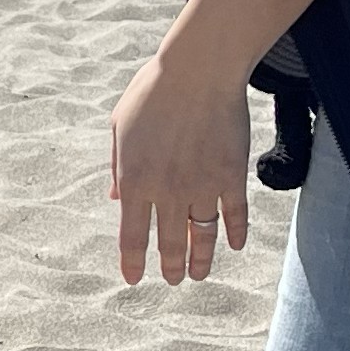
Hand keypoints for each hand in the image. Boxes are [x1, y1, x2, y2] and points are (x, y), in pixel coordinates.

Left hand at [110, 46, 250, 285]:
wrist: (199, 71)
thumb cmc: (153, 92)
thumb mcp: (120, 125)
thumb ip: (117, 165)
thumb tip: (113, 196)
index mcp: (135, 180)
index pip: (131, 236)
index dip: (132, 262)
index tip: (133, 278)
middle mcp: (168, 191)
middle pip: (168, 244)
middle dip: (170, 268)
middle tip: (173, 280)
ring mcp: (202, 186)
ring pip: (202, 236)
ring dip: (201, 259)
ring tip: (199, 274)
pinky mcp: (232, 176)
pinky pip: (235, 214)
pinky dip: (236, 233)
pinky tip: (235, 245)